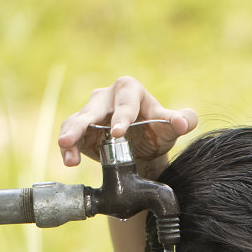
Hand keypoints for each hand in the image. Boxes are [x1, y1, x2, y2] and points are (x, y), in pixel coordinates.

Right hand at [56, 77, 198, 176]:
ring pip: (76, 121)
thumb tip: (183, 123)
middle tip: (72, 138)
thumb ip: (184, 121)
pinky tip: (69, 160)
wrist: (145, 151)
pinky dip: (67, 148)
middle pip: (93, 108)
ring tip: (67, 150)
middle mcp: (106, 97)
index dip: (121, 116)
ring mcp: (90, 113)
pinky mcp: (80, 130)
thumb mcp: (172, 127)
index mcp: (130, 90)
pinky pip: (69, 136)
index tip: (118, 132)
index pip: (125, 101)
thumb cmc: (158, 132)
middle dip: (83, 123)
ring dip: (70, 136)